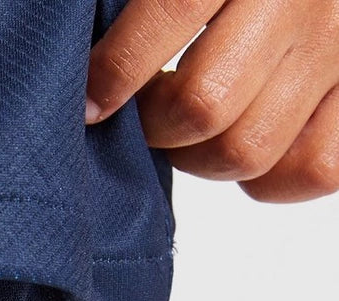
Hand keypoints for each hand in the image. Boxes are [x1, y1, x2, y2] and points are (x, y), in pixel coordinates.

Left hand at [85, 0, 338, 200]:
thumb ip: (159, 2)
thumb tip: (95, 56)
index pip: (170, 13)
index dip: (117, 69)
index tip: (90, 100)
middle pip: (204, 104)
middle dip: (155, 124)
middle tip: (145, 112)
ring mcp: (338, 50)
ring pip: (247, 150)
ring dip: (199, 157)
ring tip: (189, 129)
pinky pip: (312, 169)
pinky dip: (269, 178)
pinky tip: (243, 141)